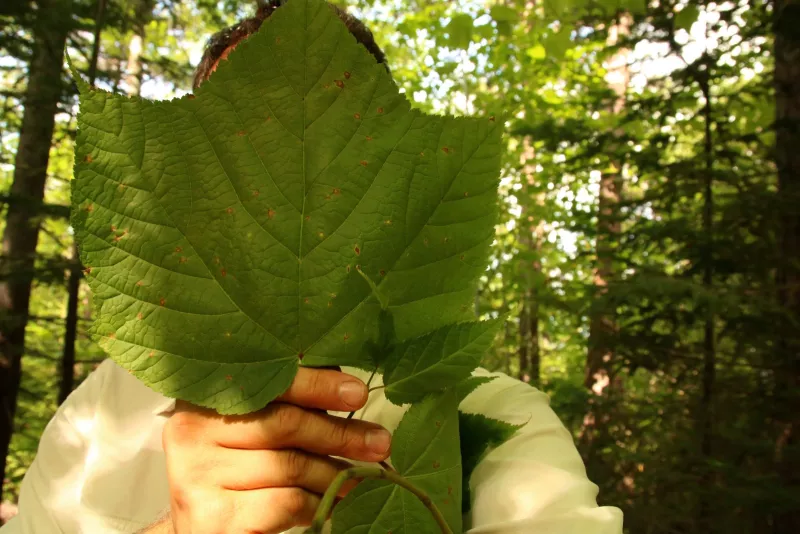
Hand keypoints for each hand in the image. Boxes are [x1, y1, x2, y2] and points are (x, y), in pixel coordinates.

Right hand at [159, 367, 391, 533]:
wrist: (198, 528)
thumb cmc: (233, 470)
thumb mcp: (250, 428)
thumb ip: (284, 404)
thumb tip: (347, 386)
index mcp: (202, 397)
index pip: (268, 382)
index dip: (318, 385)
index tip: (358, 394)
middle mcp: (190, 432)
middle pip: (284, 424)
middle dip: (339, 434)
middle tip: (380, 443)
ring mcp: (197, 476)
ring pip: (290, 466)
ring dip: (336, 473)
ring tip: (362, 478)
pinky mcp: (213, 518)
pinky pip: (285, 503)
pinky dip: (317, 504)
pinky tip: (332, 504)